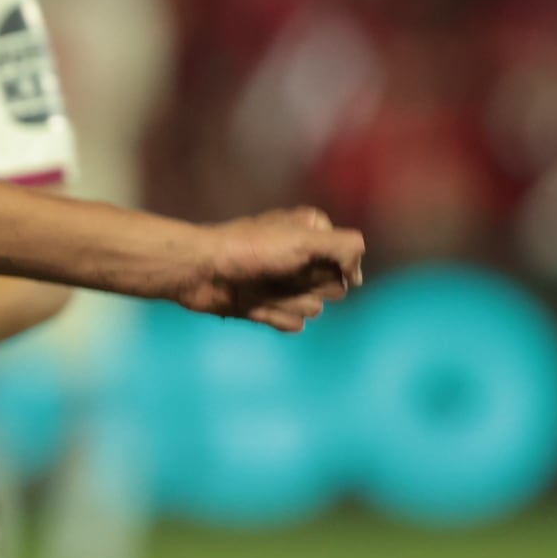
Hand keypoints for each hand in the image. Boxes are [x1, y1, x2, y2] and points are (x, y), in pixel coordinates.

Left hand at [178, 208, 365, 332]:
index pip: (347, 261)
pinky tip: (253, 304)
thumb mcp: (303, 238)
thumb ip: (344, 247)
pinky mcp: (271, 307)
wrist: (199, 271)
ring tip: (261, 288)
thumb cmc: (248, 249)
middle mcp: (303, 258)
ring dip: (289, 302)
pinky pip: (295, 324)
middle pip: (335, 290)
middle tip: (279, 274)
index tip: (299, 256)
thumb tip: (357, 276)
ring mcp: (286, 284)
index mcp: (312, 233)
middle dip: (309, 287)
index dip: (327, 265)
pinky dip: (276, 317)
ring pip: (314, 310)